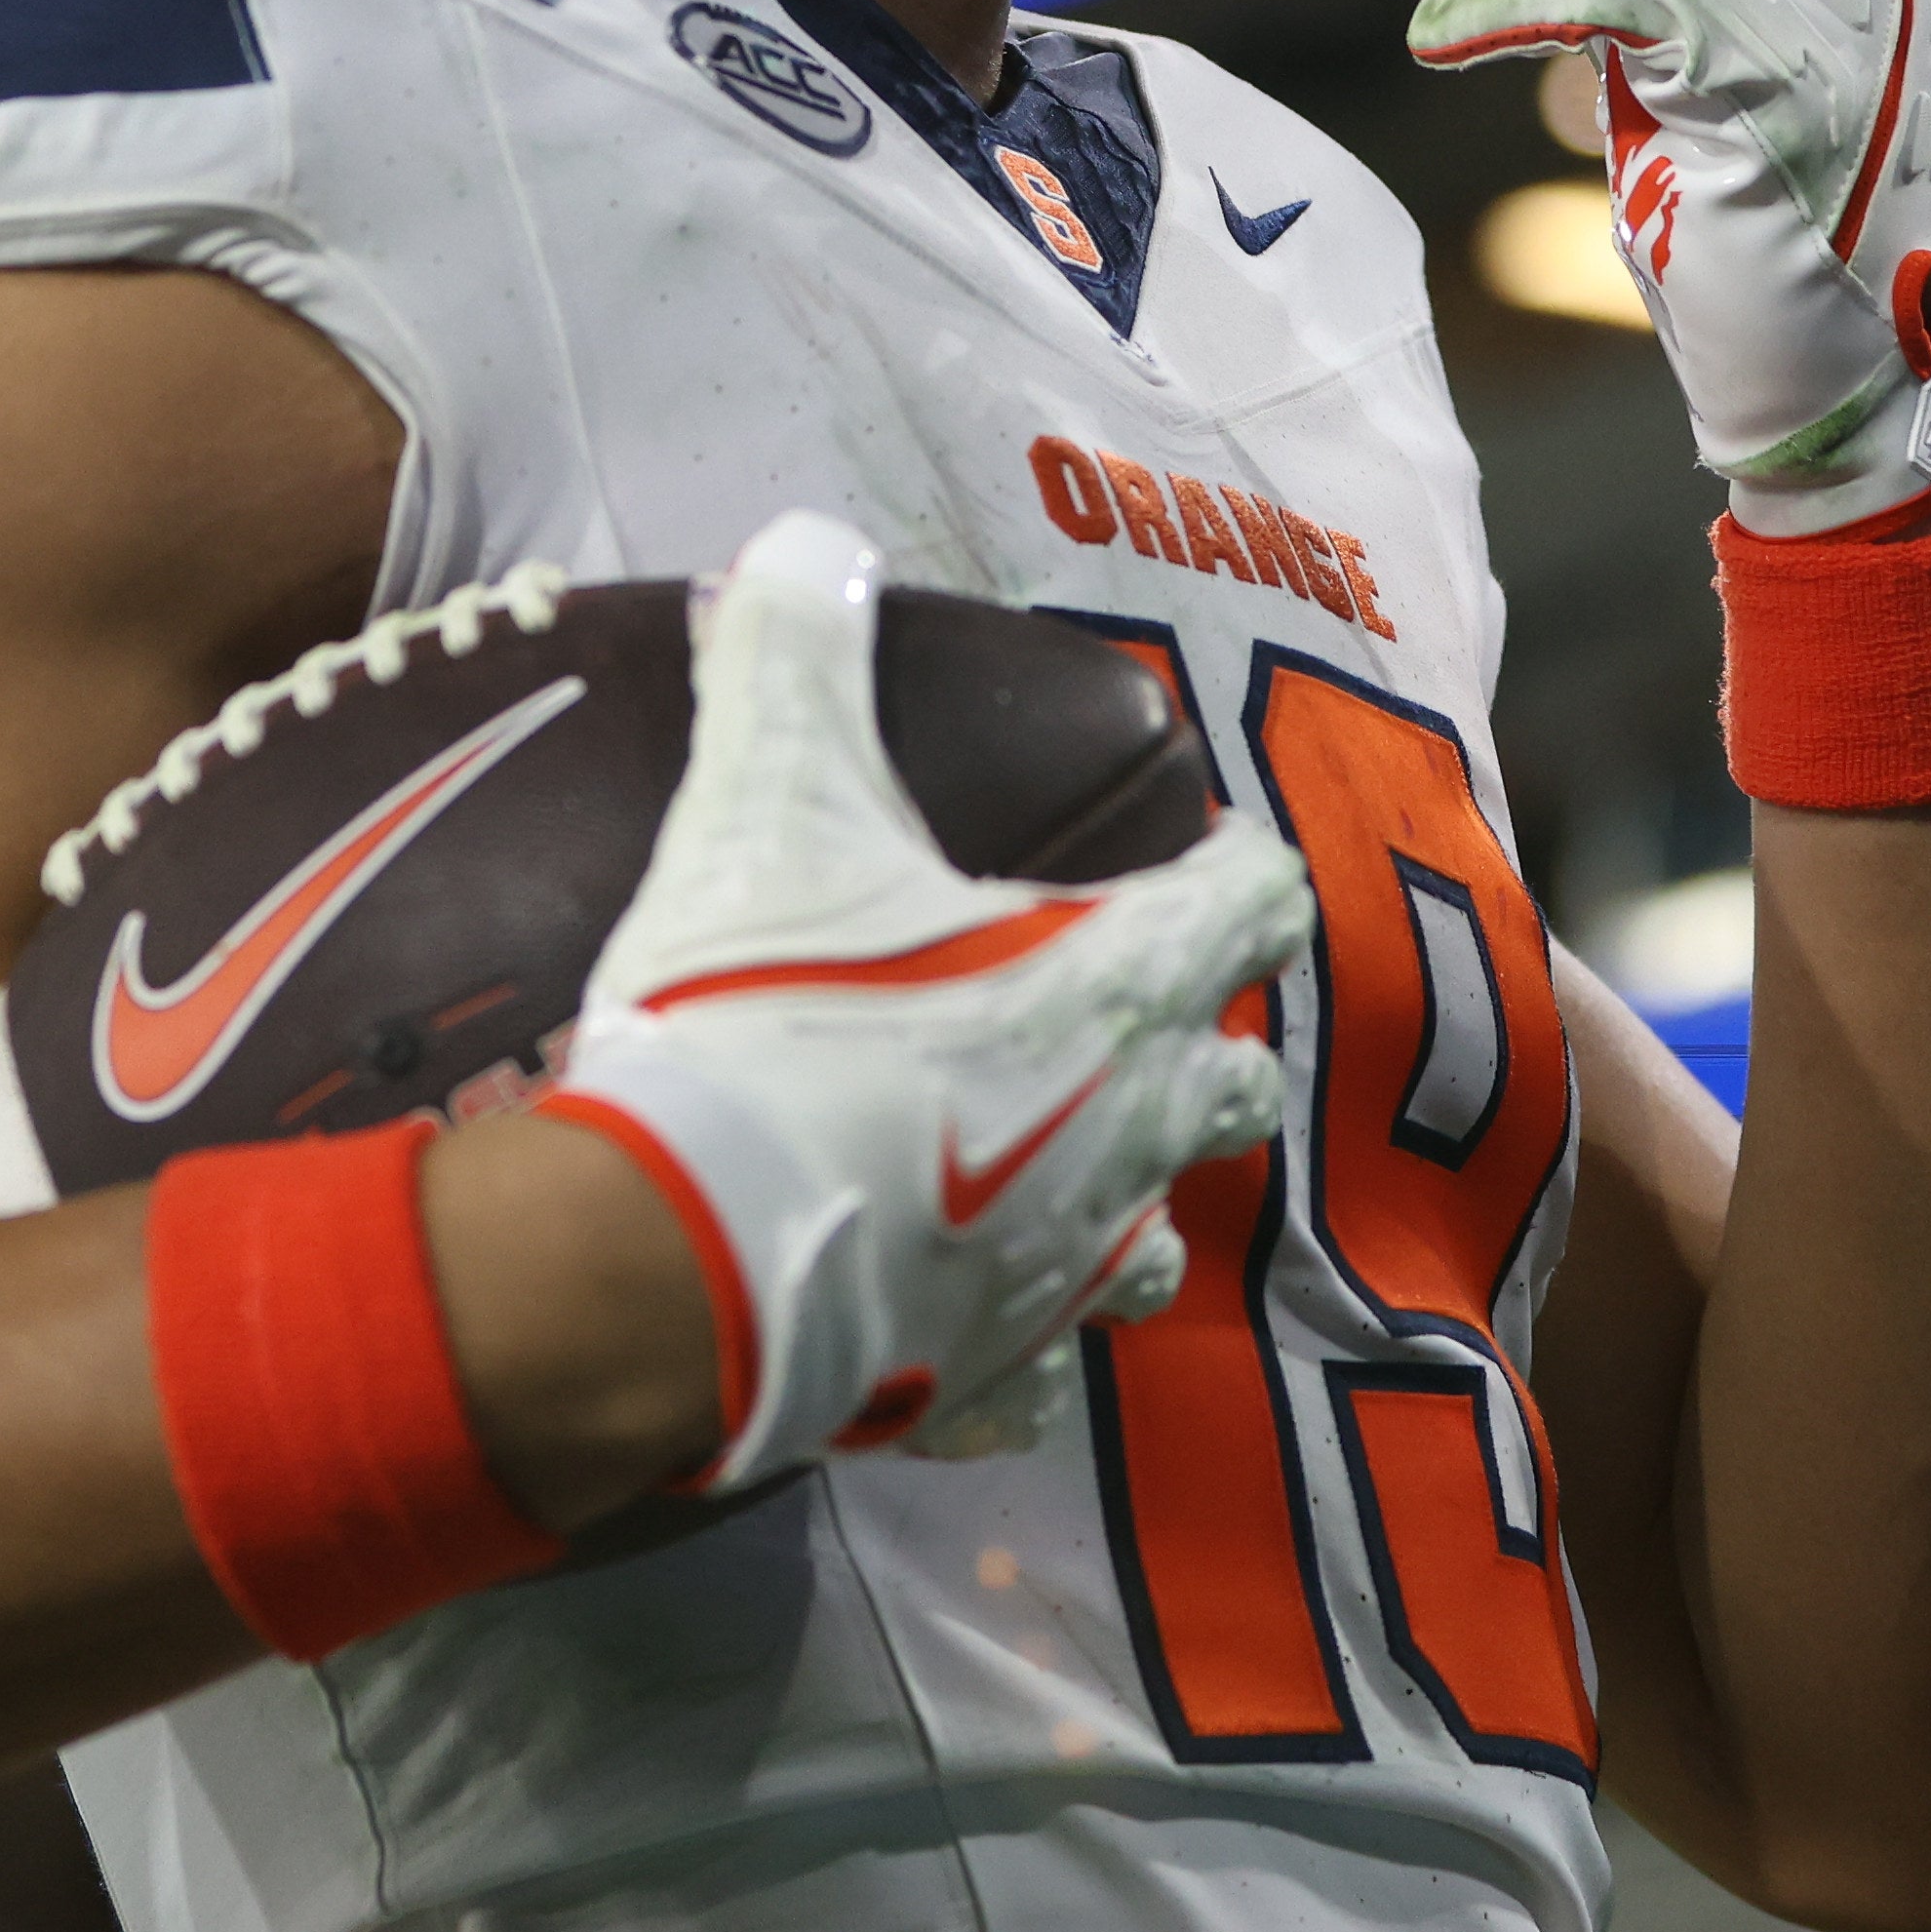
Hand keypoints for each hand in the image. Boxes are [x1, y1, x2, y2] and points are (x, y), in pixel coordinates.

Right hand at [540, 512, 1313, 1492]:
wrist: (677, 1264)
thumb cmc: (756, 1016)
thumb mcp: (765, 803)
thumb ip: (794, 656)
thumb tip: (802, 542)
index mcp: (1114, 987)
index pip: (1253, 907)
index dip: (1237, 871)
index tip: (1206, 851)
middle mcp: (1124, 1139)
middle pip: (1234, 1090)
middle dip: (1204, 1047)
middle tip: (1132, 1009)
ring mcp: (1055, 1280)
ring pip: (1148, 1250)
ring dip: (1119, 1201)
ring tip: (1057, 1168)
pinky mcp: (971, 1390)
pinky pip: (1021, 1383)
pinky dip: (995, 1348)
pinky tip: (945, 1314)